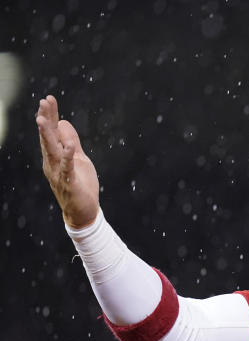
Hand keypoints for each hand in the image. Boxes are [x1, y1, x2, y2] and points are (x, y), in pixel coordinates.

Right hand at [36, 95, 99, 228]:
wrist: (82, 211)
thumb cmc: (80, 184)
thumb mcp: (79, 158)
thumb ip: (72, 141)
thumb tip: (64, 122)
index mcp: (55, 155)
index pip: (51, 132)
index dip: (50, 116)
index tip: (48, 99)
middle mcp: (53, 162)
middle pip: (48, 138)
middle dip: (46, 119)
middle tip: (43, 102)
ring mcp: (59, 172)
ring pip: (52, 151)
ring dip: (48, 135)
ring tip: (45, 119)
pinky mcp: (69, 182)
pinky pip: (67, 168)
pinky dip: (67, 157)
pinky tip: (68, 146)